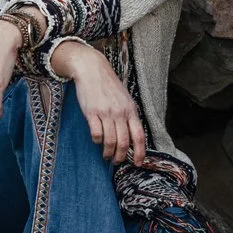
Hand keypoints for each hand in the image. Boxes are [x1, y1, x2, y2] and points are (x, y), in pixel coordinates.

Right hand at [56, 43, 147, 164]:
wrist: (92, 70)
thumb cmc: (109, 86)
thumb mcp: (125, 99)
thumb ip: (129, 116)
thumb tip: (132, 136)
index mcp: (131, 110)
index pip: (139, 136)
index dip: (140, 152)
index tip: (138, 163)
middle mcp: (120, 113)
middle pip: (124, 142)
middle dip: (121, 156)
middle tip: (117, 162)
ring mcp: (106, 113)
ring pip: (110, 141)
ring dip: (108, 152)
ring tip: (106, 155)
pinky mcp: (92, 112)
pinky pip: (96, 133)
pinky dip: (96, 140)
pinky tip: (96, 140)